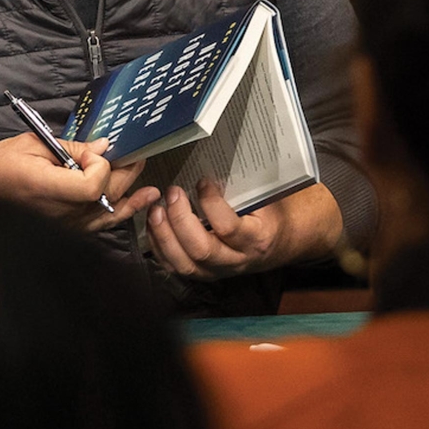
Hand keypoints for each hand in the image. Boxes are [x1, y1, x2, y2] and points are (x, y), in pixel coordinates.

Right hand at [0, 133, 147, 225]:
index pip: (92, 183)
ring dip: (130, 188)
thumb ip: (70, 147)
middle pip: (107, 194)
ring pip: (111, 209)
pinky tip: (141, 200)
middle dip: (123, 169)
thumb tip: (103, 146)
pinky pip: (102, 222)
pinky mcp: (68, 229)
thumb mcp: (30, 145)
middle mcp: (60, 211)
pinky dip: (124, 210)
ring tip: (145, 172)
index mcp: (46, 188)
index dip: (99, 164)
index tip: (89, 150)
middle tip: (132, 151)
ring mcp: (66, 224)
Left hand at [142, 179, 340, 278]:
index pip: (229, 228)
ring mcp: (216, 272)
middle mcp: (236, 260)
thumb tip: (218, 154)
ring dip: (164, 235)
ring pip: (184, 263)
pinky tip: (153, 224)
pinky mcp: (201, 275)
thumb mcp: (265, 199)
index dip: (211, 205)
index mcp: (256, 239)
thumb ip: (246, 185)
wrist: (275, 245)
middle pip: (201, 249)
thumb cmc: (267, 215)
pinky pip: (173, 267)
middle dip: (180, 220)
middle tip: (173, 192)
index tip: (203, 181)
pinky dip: (158, 246)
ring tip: (155, 209)